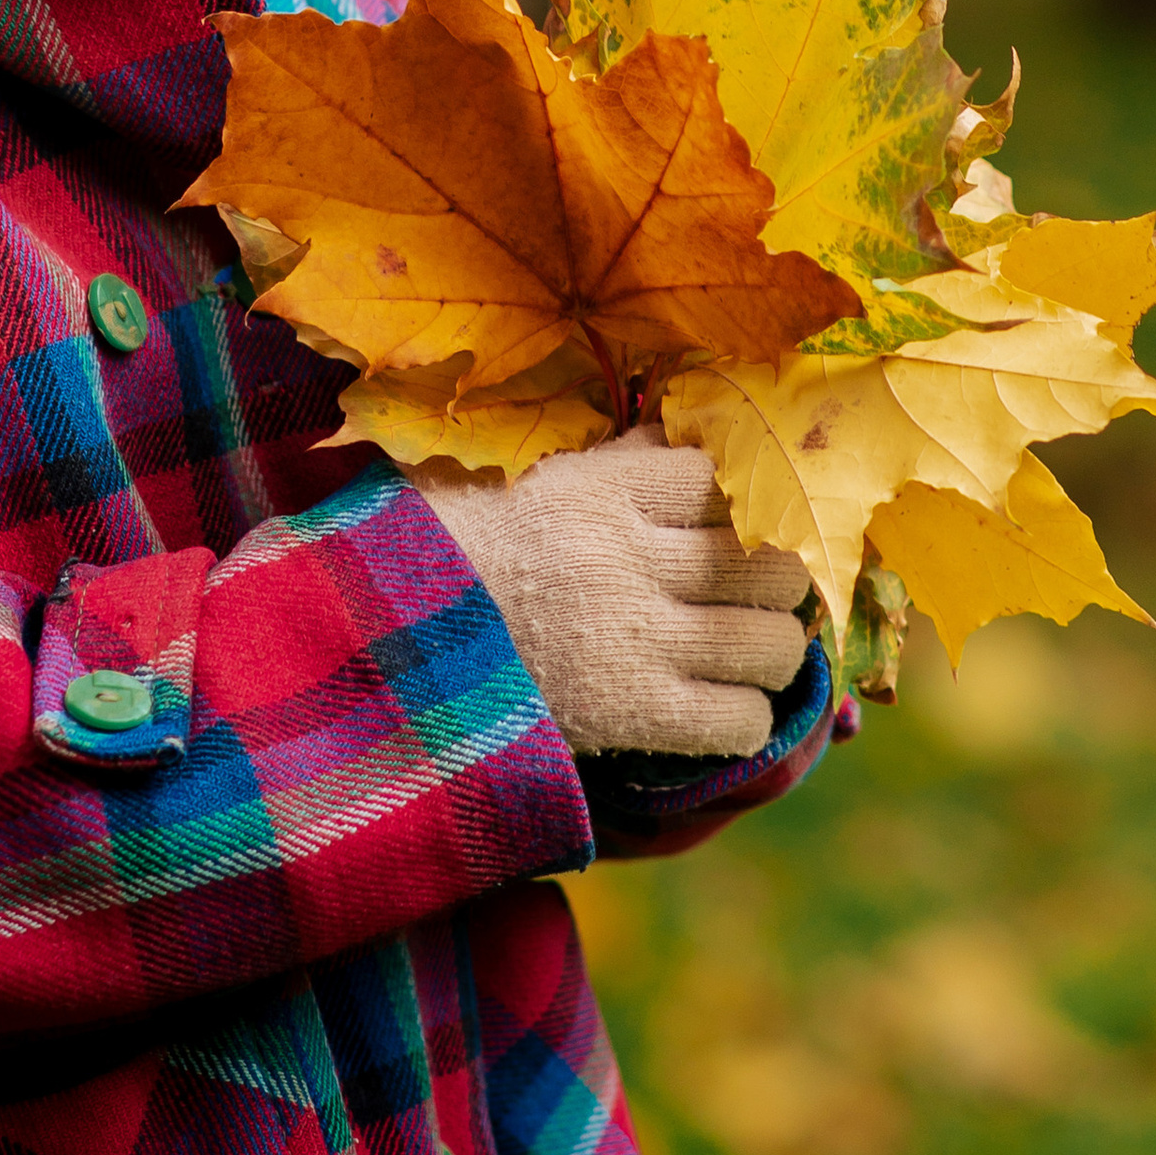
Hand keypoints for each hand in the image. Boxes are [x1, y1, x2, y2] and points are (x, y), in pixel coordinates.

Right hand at [418, 421, 812, 757]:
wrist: (384, 645)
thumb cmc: (453, 550)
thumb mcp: (525, 482)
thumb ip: (613, 461)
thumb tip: (685, 434)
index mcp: (599, 492)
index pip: (721, 481)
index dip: (739, 503)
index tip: (729, 523)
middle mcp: (627, 561)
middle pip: (766, 562)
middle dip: (771, 578)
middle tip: (751, 590)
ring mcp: (633, 643)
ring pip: (771, 644)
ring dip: (767, 649)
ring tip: (741, 649)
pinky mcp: (631, 717)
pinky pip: (742, 720)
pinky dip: (740, 715)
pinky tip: (711, 703)